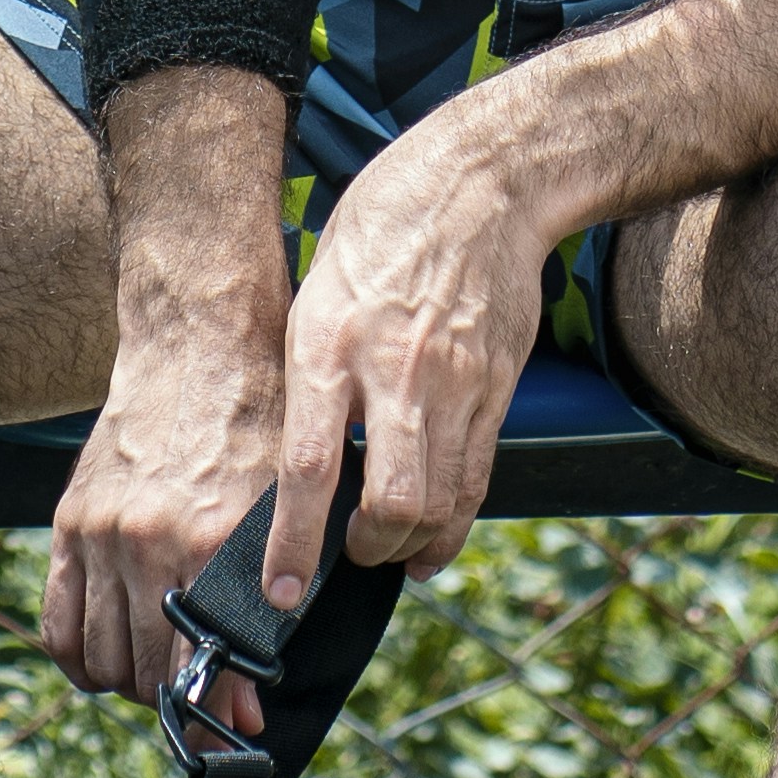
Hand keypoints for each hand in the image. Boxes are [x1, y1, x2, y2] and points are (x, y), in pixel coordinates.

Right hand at [43, 301, 289, 707]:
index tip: (238, 730)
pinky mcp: (70, 522)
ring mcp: (101, 533)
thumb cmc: (258, 425)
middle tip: (201, 702)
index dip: (222, 713)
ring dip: (131, 685)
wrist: (198, 346)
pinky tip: (110, 661)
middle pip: (147, 675)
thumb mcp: (284, 511)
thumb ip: (272, 607)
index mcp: (212, 540)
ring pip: (100, 661)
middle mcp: (149, 542)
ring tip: (161, 675)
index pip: (205, 667)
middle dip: (177, 704)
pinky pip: (58, 624)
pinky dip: (81, 660)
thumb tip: (247, 707)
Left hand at [267, 106, 550, 598]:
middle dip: (366, 551)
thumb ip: (309, 370)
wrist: (481, 183)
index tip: (281, 594)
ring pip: (442, 502)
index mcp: (327, 340)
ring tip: (388, 552)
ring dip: (411, 545)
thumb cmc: (380, 227)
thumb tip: (297, 454)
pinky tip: (432, 536)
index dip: (293, 543)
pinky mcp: (496, 388)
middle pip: (391, 501)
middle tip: (347, 557)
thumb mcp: (317, 287)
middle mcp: (391, 369)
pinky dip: (452, 520)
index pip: (309, 466)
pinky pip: (476, 478)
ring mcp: (453, 382)